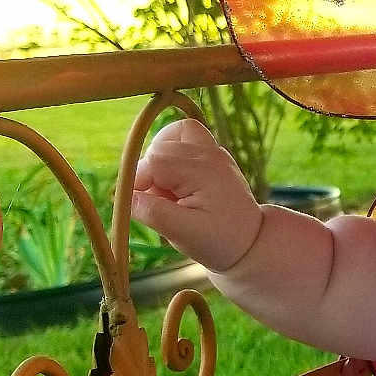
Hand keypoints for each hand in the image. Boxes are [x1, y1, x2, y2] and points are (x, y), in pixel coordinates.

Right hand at [132, 119, 264, 271]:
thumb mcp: (183, 233)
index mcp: (203, 171)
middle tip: (164, 203)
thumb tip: (125, 195)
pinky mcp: (211, 154)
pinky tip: (178, 183)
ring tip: (170, 189)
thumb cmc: (218, 240)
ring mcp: (213, 151)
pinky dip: (173, 156)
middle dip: (150, 174)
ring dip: (161, 160)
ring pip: (172, 135)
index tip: (138, 204)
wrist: (250, 240)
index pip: (153, 161)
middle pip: (159, 147)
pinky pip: (183, 140)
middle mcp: (210, 154)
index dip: (136, 181)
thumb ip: (153, 213)